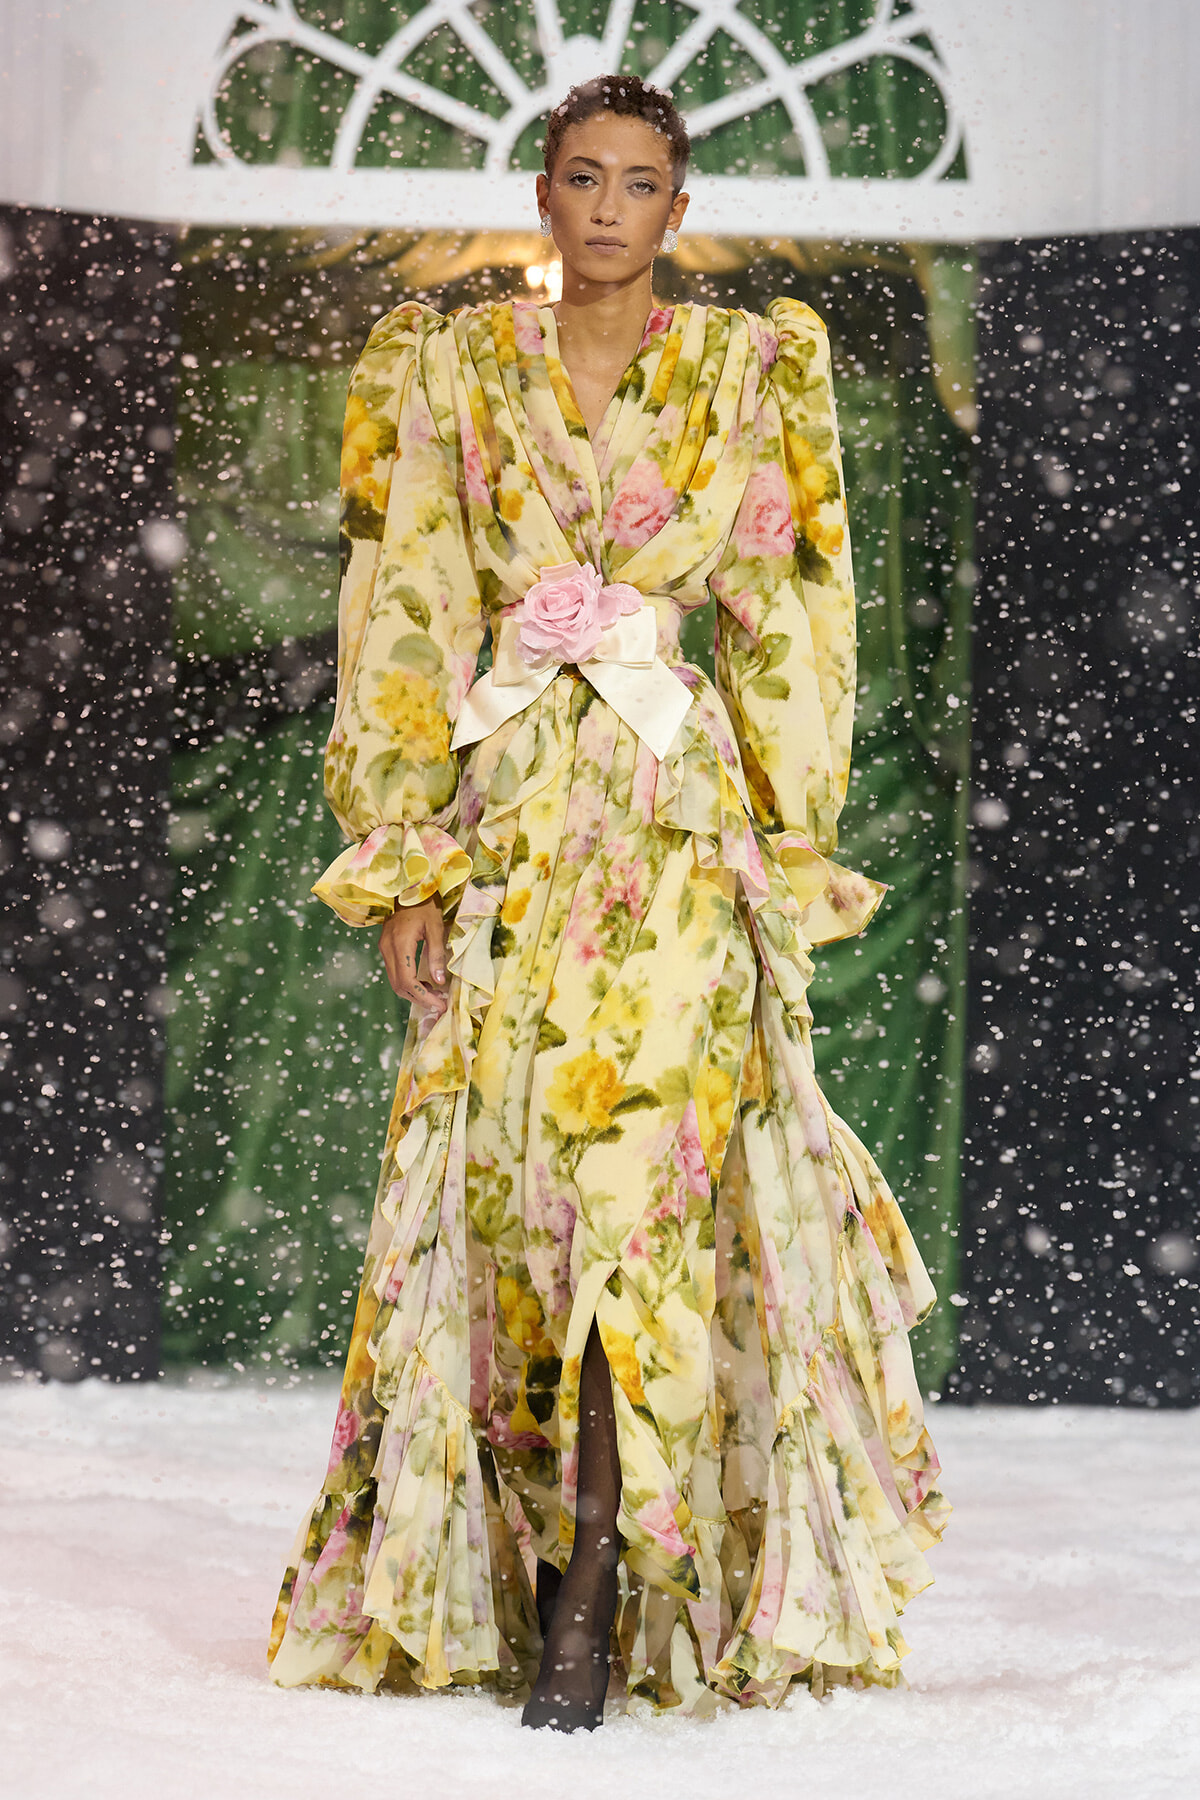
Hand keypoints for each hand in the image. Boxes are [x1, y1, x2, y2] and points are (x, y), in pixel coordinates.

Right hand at [379, 896, 447, 1016]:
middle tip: (439, 1005)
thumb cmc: (425, 905)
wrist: (407, 887)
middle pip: (399, 986)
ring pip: (395, 982)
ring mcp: (384, 949)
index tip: (440, 1004)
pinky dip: (408, 983)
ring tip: (435, 996)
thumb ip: (436, 955)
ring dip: (413, 993)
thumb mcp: (435, 928)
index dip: (423, 996)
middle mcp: (387, 949)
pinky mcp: (385, 948)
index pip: (408, 981)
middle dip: (419, 999)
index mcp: (400, 944)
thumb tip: (439, 981)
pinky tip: (424, 983)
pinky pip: (395, 973)